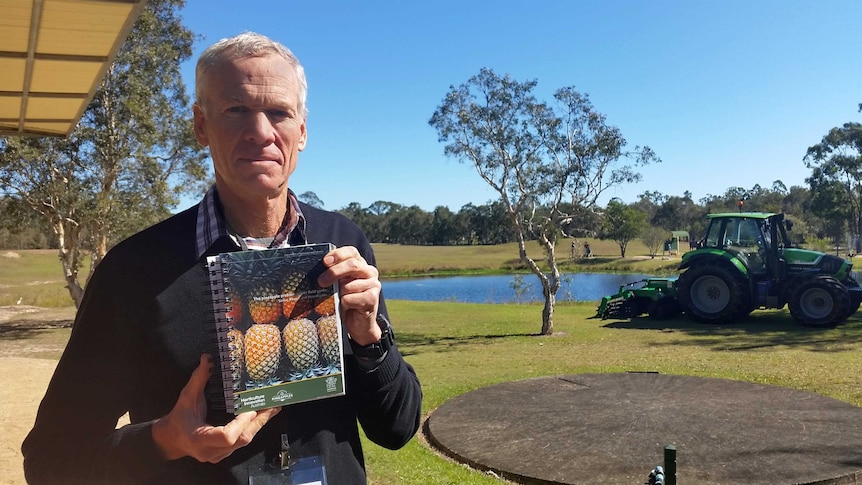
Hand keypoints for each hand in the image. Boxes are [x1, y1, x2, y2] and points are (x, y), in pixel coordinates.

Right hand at [152, 354, 280, 462]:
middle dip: (259, 421)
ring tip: (273, 407)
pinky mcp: (225, 454)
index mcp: (199, 438)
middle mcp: (210, 451)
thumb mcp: (186, 397)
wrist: (171, 439)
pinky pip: (242, 441)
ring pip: (244, 442)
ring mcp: (219, 455)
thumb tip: (207, 358)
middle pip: (241, 439)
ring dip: (260, 424)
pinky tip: (263, 416)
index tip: (250, 408)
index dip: (241, 423)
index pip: (226, 436)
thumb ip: (198, 379)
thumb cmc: (179, 418)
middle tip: (272, 404)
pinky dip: (253, 427)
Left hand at [319, 246, 381, 344]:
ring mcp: (374, 284)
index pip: (351, 252)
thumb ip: (333, 276)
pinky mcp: (373, 298)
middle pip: (352, 265)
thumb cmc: (345, 302)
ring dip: (339, 294)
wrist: (358, 325)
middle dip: (334, 272)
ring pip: (349, 285)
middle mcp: (369, 272)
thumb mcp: (338, 286)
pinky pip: (351, 298)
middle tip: (321, 282)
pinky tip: (346, 308)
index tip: (325, 262)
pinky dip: (344, 304)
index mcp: (360, 264)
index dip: (338, 255)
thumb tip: (316, 272)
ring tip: (338, 301)